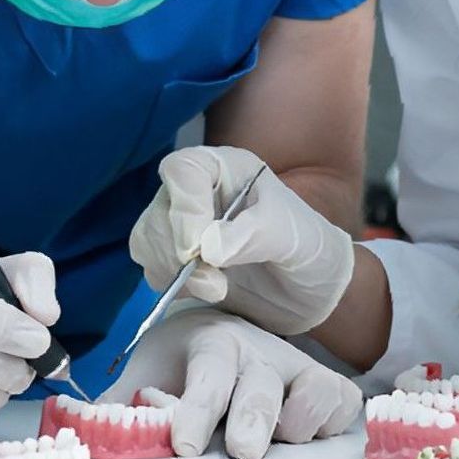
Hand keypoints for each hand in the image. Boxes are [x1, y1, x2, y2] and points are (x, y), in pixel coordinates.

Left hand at [98, 306, 360, 458]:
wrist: (222, 332)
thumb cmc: (179, 365)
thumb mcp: (143, 373)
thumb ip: (116, 405)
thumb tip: (81, 431)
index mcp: (211, 343)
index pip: (208, 375)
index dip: (197, 409)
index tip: (182, 444)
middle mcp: (258, 350)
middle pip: (263, 387)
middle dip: (253, 418)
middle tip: (243, 451)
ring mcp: (297, 366)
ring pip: (315, 392)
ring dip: (296, 423)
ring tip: (272, 444)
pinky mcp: (326, 384)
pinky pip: (341, 403)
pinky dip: (328, 422)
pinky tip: (302, 438)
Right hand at [129, 146, 353, 334]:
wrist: (311, 288)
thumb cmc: (308, 248)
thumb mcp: (292, 236)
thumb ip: (254, 235)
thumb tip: (206, 249)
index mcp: (226, 168)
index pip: (183, 170)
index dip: (184, 209)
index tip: (198, 250)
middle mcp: (198, 190)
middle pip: (160, 210)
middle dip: (180, 252)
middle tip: (217, 282)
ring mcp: (183, 223)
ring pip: (148, 239)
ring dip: (173, 271)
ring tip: (218, 288)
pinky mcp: (176, 257)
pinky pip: (152, 266)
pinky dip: (172, 284)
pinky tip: (208, 291)